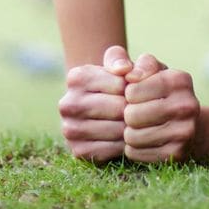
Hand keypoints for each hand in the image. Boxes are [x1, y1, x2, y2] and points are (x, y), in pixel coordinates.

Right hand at [58, 44, 134, 162]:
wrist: (105, 108)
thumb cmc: (118, 83)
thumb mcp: (121, 63)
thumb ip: (121, 58)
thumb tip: (124, 69)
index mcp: (76, 78)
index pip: (120, 85)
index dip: (136, 89)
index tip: (137, 91)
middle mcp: (67, 104)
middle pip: (118, 109)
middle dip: (135, 109)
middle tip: (141, 109)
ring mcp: (70, 129)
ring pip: (116, 131)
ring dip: (132, 129)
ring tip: (136, 123)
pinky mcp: (78, 151)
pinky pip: (111, 150)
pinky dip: (124, 146)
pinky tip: (126, 137)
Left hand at [122, 53, 200, 163]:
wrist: (186, 122)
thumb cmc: (155, 89)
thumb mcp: (143, 69)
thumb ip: (123, 58)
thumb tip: (125, 72)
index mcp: (179, 79)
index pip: (132, 91)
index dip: (127, 94)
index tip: (135, 95)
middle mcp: (187, 105)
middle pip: (131, 116)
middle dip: (127, 115)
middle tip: (134, 113)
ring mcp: (185, 132)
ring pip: (132, 137)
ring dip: (128, 133)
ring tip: (137, 127)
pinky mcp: (177, 154)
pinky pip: (136, 153)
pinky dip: (133, 148)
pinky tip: (142, 140)